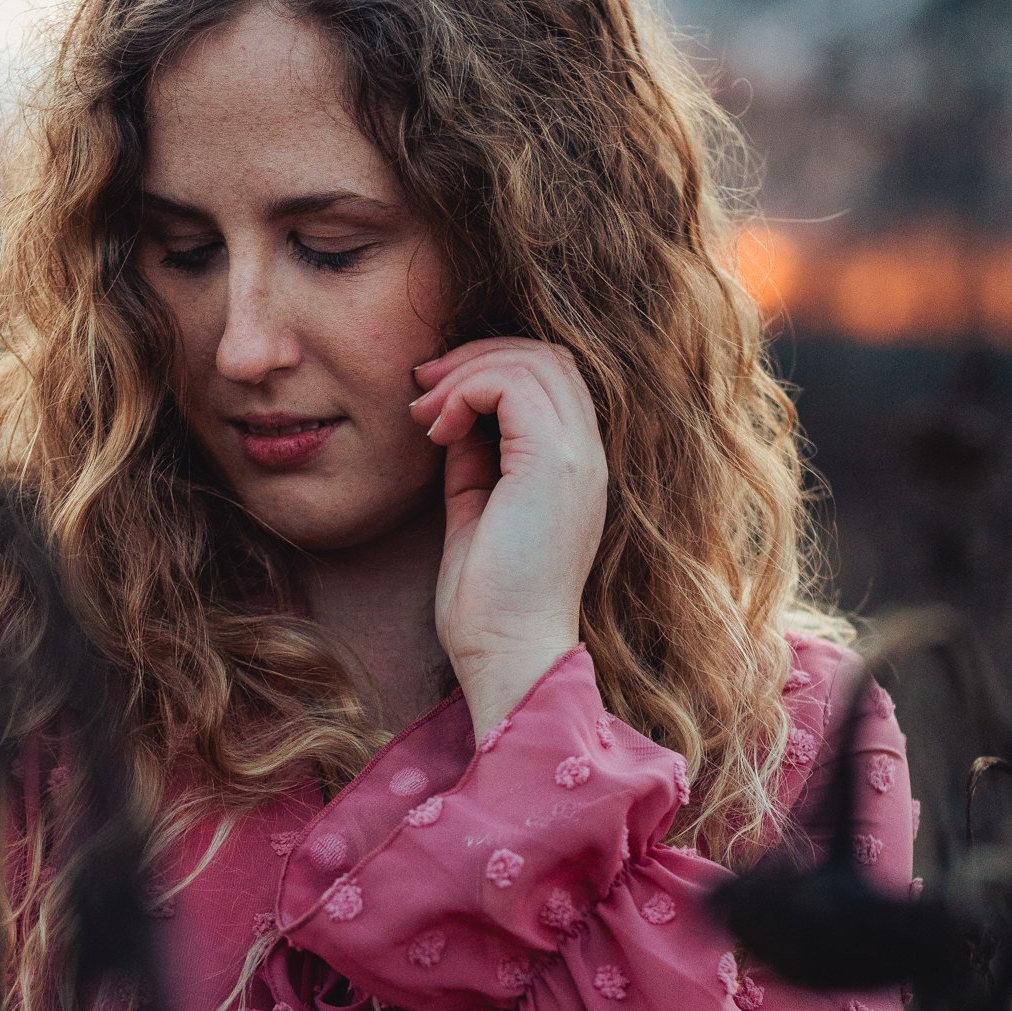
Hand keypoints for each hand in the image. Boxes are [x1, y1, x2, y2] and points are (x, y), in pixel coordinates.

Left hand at [409, 337, 606, 738]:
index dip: (491, 369)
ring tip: (424, 411)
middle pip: (546, 357)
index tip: (435, 398)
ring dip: (464, 373)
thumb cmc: (488, 602)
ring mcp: (578, 456)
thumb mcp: (476, 511)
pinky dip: (466, 392)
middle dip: (475, 357)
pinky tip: (438, 431)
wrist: (508, 654)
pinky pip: (511, 385)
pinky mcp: (554, 463)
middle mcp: (588, 455)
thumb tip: (451, 420)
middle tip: (423, 387)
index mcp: (576, 468)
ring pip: (530, 361)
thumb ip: (473, 462)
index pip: (552, 378)